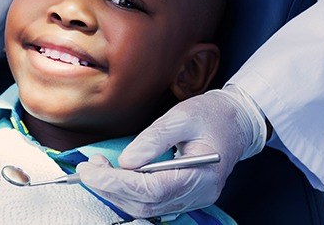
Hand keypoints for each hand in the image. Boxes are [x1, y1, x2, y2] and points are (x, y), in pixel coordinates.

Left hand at [76, 86, 265, 217]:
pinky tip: (112, 176)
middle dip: (110, 188)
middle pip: (145, 204)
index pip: (152, 190)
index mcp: (202, 176)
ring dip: (115, 191)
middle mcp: (198, 194)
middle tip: (87, 167)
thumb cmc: (211, 116)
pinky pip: (151, 203)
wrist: (236, 122)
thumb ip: (154, 139)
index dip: (117, 183)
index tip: (90, 170)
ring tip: (96, 169)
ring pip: (145, 208)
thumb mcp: (182, 116)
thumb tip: (126, 161)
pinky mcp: (183, 196)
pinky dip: (126, 192)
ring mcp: (192, 199)